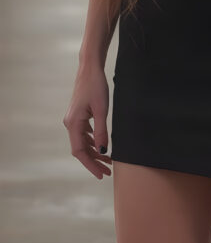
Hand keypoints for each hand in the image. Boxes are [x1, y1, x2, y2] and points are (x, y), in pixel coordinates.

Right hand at [62, 64, 112, 179]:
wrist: (90, 68)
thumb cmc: (96, 86)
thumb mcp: (102, 110)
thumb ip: (102, 132)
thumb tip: (103, 151)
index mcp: (73, 124)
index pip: (79, 152)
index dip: (90, 165)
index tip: (101, 174)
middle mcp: (70, 123)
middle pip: (81, 149)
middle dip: (94, 161)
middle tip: (108, 171)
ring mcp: (74, 119)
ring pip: (83, 142)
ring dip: (95, 152)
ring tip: (108, 161)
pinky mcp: (79, 115)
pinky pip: (84, 134)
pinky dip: (93, 142)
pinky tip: (102, 146)